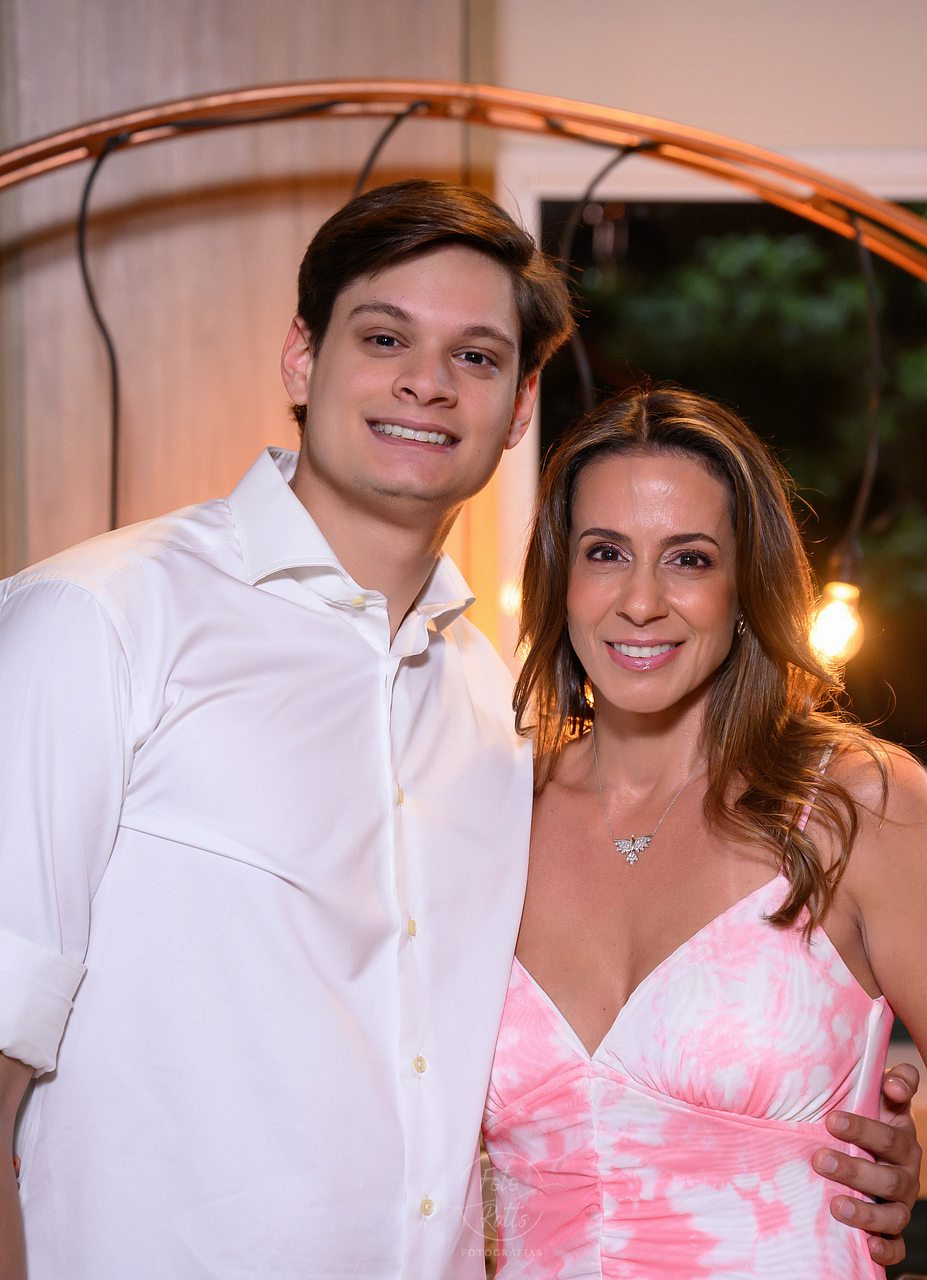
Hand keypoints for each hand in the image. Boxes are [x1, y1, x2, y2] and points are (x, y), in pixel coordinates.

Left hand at [812, 1062, 920, 1268]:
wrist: (870, 1153)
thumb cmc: (866, 1120)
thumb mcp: (875, 1096)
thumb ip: (890, 1082)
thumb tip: (893, 1084)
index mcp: (899, 1138)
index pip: (889, 1132)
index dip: (865, 1127)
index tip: (832, 1119)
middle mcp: (904, 1172)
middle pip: (886, 1175)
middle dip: (852, 1169)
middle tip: (819, 1159)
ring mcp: (900, 1202)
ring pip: (892, 1212)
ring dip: (866, 1212)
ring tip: (836, 1205)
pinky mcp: (893, 1229)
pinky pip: (896, 1244)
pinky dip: (886, 1248)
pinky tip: (868, 1245)